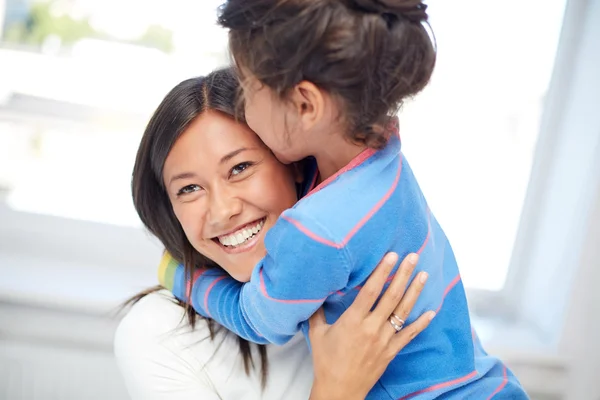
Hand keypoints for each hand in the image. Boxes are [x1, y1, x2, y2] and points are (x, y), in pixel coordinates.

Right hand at [308, 252, 434, 399]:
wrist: (339, 390)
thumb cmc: (326, 362)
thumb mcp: (317, 333)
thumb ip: (317, 311)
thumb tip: (314, 292)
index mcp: (353, 321)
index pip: (370, 291)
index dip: (382, 272)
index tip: (391, 256)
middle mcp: (371, 328)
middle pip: (391, 296)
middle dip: (403, 275)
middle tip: (413, 257)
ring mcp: (384, 340)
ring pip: (403, 312)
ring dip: (414, 292)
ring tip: (424, 275)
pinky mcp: (391, 351)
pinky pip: (409, 335)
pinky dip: (422, 323)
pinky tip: (432, 312)